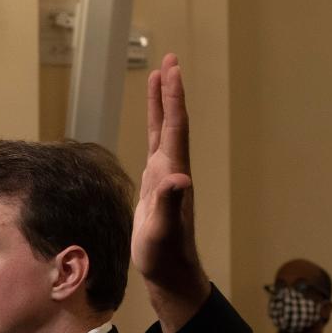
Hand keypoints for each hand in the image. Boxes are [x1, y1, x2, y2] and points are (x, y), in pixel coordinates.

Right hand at [132, 53, 209, 332]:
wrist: (170, 272)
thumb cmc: (165, 254)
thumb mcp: (162, 229)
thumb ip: (168, 203)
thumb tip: (178, 178)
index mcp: (173, 173)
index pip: (175, 128)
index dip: (173, 98)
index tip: (171, 69)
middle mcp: (172, 169)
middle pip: (172, 122)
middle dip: (170, 92)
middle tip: (169, 60)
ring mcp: (165, 177)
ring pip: (164, 132)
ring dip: (162, 105)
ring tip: (159, 79)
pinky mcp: (156, 186)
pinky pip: (155, 147)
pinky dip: (154, 129)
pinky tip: (153, 123)